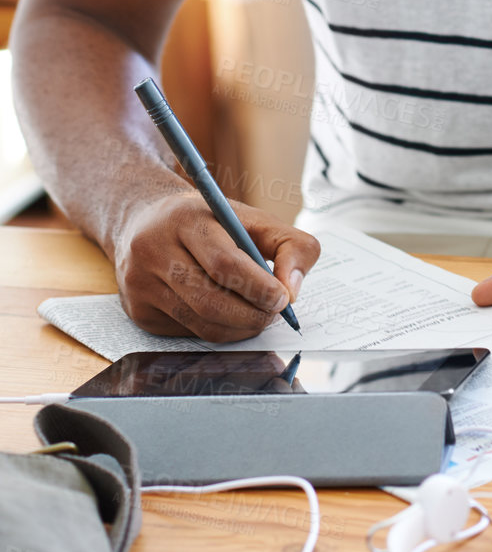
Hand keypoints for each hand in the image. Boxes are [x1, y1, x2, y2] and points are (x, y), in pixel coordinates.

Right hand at [115, 188, 320, 342]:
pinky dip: (215, 330)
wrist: (146, 221)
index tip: (283, 299)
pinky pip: (186, 333)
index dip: (258, 287)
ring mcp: (141, 284)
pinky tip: (225, 314)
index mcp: (187, 219)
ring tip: (257, 316)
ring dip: (238, 328)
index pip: (224, 263)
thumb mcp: (251, 218)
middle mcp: (155, 250)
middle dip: (251, 315)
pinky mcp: (138, 311)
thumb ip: (288, 244)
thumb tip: (292, 289)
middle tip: (274, 314)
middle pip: (210, 301)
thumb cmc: (209, 222)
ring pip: (199, 323)